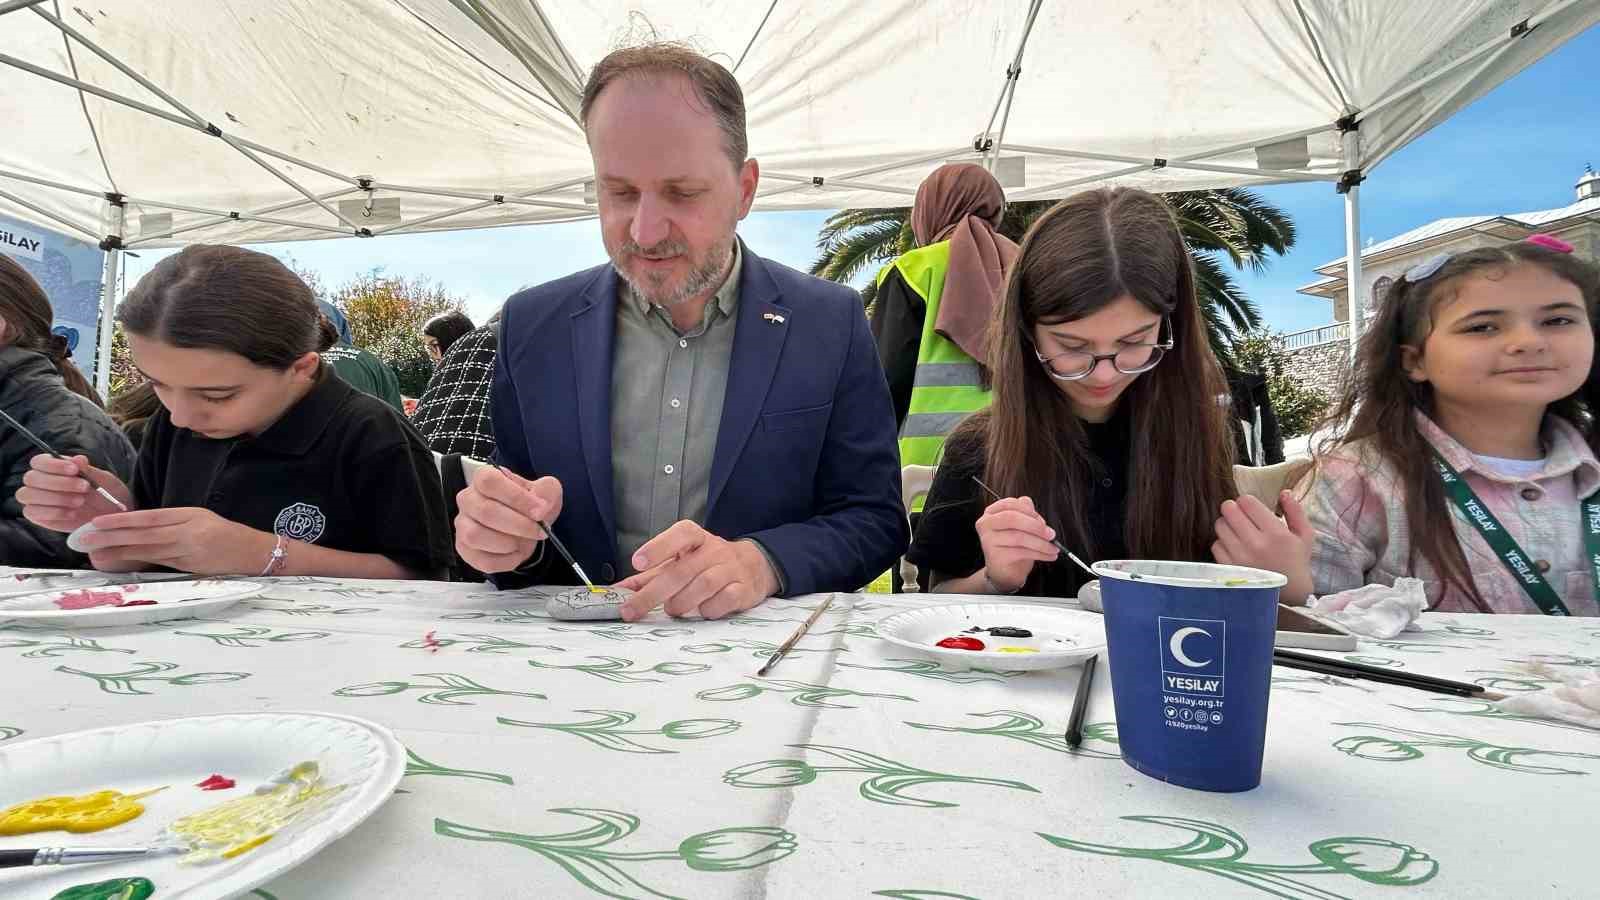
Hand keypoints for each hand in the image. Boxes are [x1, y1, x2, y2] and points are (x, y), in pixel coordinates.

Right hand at [17, 454, 133, 532]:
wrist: (108, 516)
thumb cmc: (104, 493)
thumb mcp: (102, 480)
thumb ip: (88, 470)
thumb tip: (78, 459)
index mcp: (51, 466)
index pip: (39, 461)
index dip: (54, 465)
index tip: (75, 470)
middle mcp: (38, 481)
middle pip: (31, 478)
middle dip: (58, 483)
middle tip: (84, 487)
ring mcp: (34, 499)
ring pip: (28, 495)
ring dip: (56, 497)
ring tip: (81, 501)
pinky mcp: (37, 515)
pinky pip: (32, 512)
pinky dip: (53, 512)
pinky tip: (73, 513)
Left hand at [79, 507, 273, 574]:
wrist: (256, 553)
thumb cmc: (226, 536)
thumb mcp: (200, 520)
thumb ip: (172, 524)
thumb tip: (136, 529)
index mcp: (190, 515)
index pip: (150, 517)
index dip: (121, 520)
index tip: (97, 521)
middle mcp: (189, 531)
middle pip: (144, 533)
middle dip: (112, 535)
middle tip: (86, 537)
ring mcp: (190, 550)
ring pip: (148, 549)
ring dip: (119, 551)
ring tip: (95, 551)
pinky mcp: (191, 567)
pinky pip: (159, 562)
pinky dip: (138, 561)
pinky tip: (122, 561)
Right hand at [454, 468, 561, 573]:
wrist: (525, 526)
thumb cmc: (529, 505)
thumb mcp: (545, 491)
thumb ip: (547, 491)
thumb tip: (541, 507)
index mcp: (484, 478)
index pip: (490, 482)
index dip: (517, 497)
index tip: (539, 511)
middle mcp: (468, 499)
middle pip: (486, 511)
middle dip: (519, 525)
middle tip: (540, 531)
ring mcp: (463, 525)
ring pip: (476, 536)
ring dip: (508, 543)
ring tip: (524, 541)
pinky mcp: (465, 549)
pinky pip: (482, 560)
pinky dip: (506, 561)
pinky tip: (516, 553)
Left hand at [615, 521, 777, 620]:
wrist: (755, 565)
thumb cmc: (708, 563)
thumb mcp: (680, 561)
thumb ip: (651, 575)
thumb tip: (619, 590)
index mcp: (695, 538)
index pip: (680, 535)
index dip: (658, 547)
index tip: (637, 563)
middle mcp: (713, 550)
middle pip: (682, 570)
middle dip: (653, 592)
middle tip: (632, 610)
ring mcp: (730, 569)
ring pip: (704, 584)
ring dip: (682, 601)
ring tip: (671, 610)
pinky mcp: (743, 589)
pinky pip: (726, 599)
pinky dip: (710, 608)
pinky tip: (702, 612)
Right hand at [975, 496, 1058, 592]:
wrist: (1005, 572)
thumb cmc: (1013, 547)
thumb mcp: (1022, 527)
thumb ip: (1025, 513)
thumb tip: (1030, 504)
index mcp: (992, 513)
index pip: (1010, 504)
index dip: (1029, 511)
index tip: (1043, 521)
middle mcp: (986, 524)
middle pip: (1012, 518)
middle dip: (1036, 526)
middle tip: (1051, 534)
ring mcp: (988, 540)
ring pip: (1019, 537)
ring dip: (1041, 543)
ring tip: (1052, 548)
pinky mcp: (995, 556)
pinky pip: (1021, 552)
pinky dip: (1040, 554)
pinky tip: (1048, 555)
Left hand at [1212, 491, 1314, 602]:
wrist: (1290, 594)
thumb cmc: (1296, 562)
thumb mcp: (1304, 536)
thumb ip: (1295, 511)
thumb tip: (1284, 492)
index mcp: (1276, 534)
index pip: (1247, 502)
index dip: (1247, 501)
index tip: (1251, 507)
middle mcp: (1256, 544)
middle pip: (1229, 510)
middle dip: (1233, 508)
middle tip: (1240, 515)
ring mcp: (1240, 557)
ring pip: (1220, 525)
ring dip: (1227, 524)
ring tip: (1238, 530)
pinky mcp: (1229, 568)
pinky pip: (1216, 544)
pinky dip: (1223, 542)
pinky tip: (1234, 546)